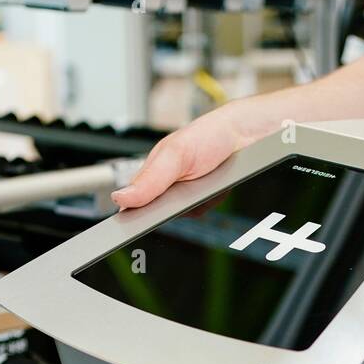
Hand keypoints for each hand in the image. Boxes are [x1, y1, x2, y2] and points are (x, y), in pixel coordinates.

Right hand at [111, 105, 262, 209]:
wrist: (243, 135)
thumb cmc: (206, 135)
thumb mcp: (174, 155)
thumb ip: (149, 179)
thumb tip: (120, 198)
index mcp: (150, 173)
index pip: (131, 204)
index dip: (130, 218)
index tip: (131, 229)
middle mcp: (165, 185)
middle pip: (160, 215)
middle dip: (174, 208)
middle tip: (187, 191)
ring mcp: (185, 194)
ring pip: (184, 215)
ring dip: (197, 204)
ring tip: (205, 184)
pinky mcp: (203, 199)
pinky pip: (202, 212)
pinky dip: (211, 203)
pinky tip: (215, 189)